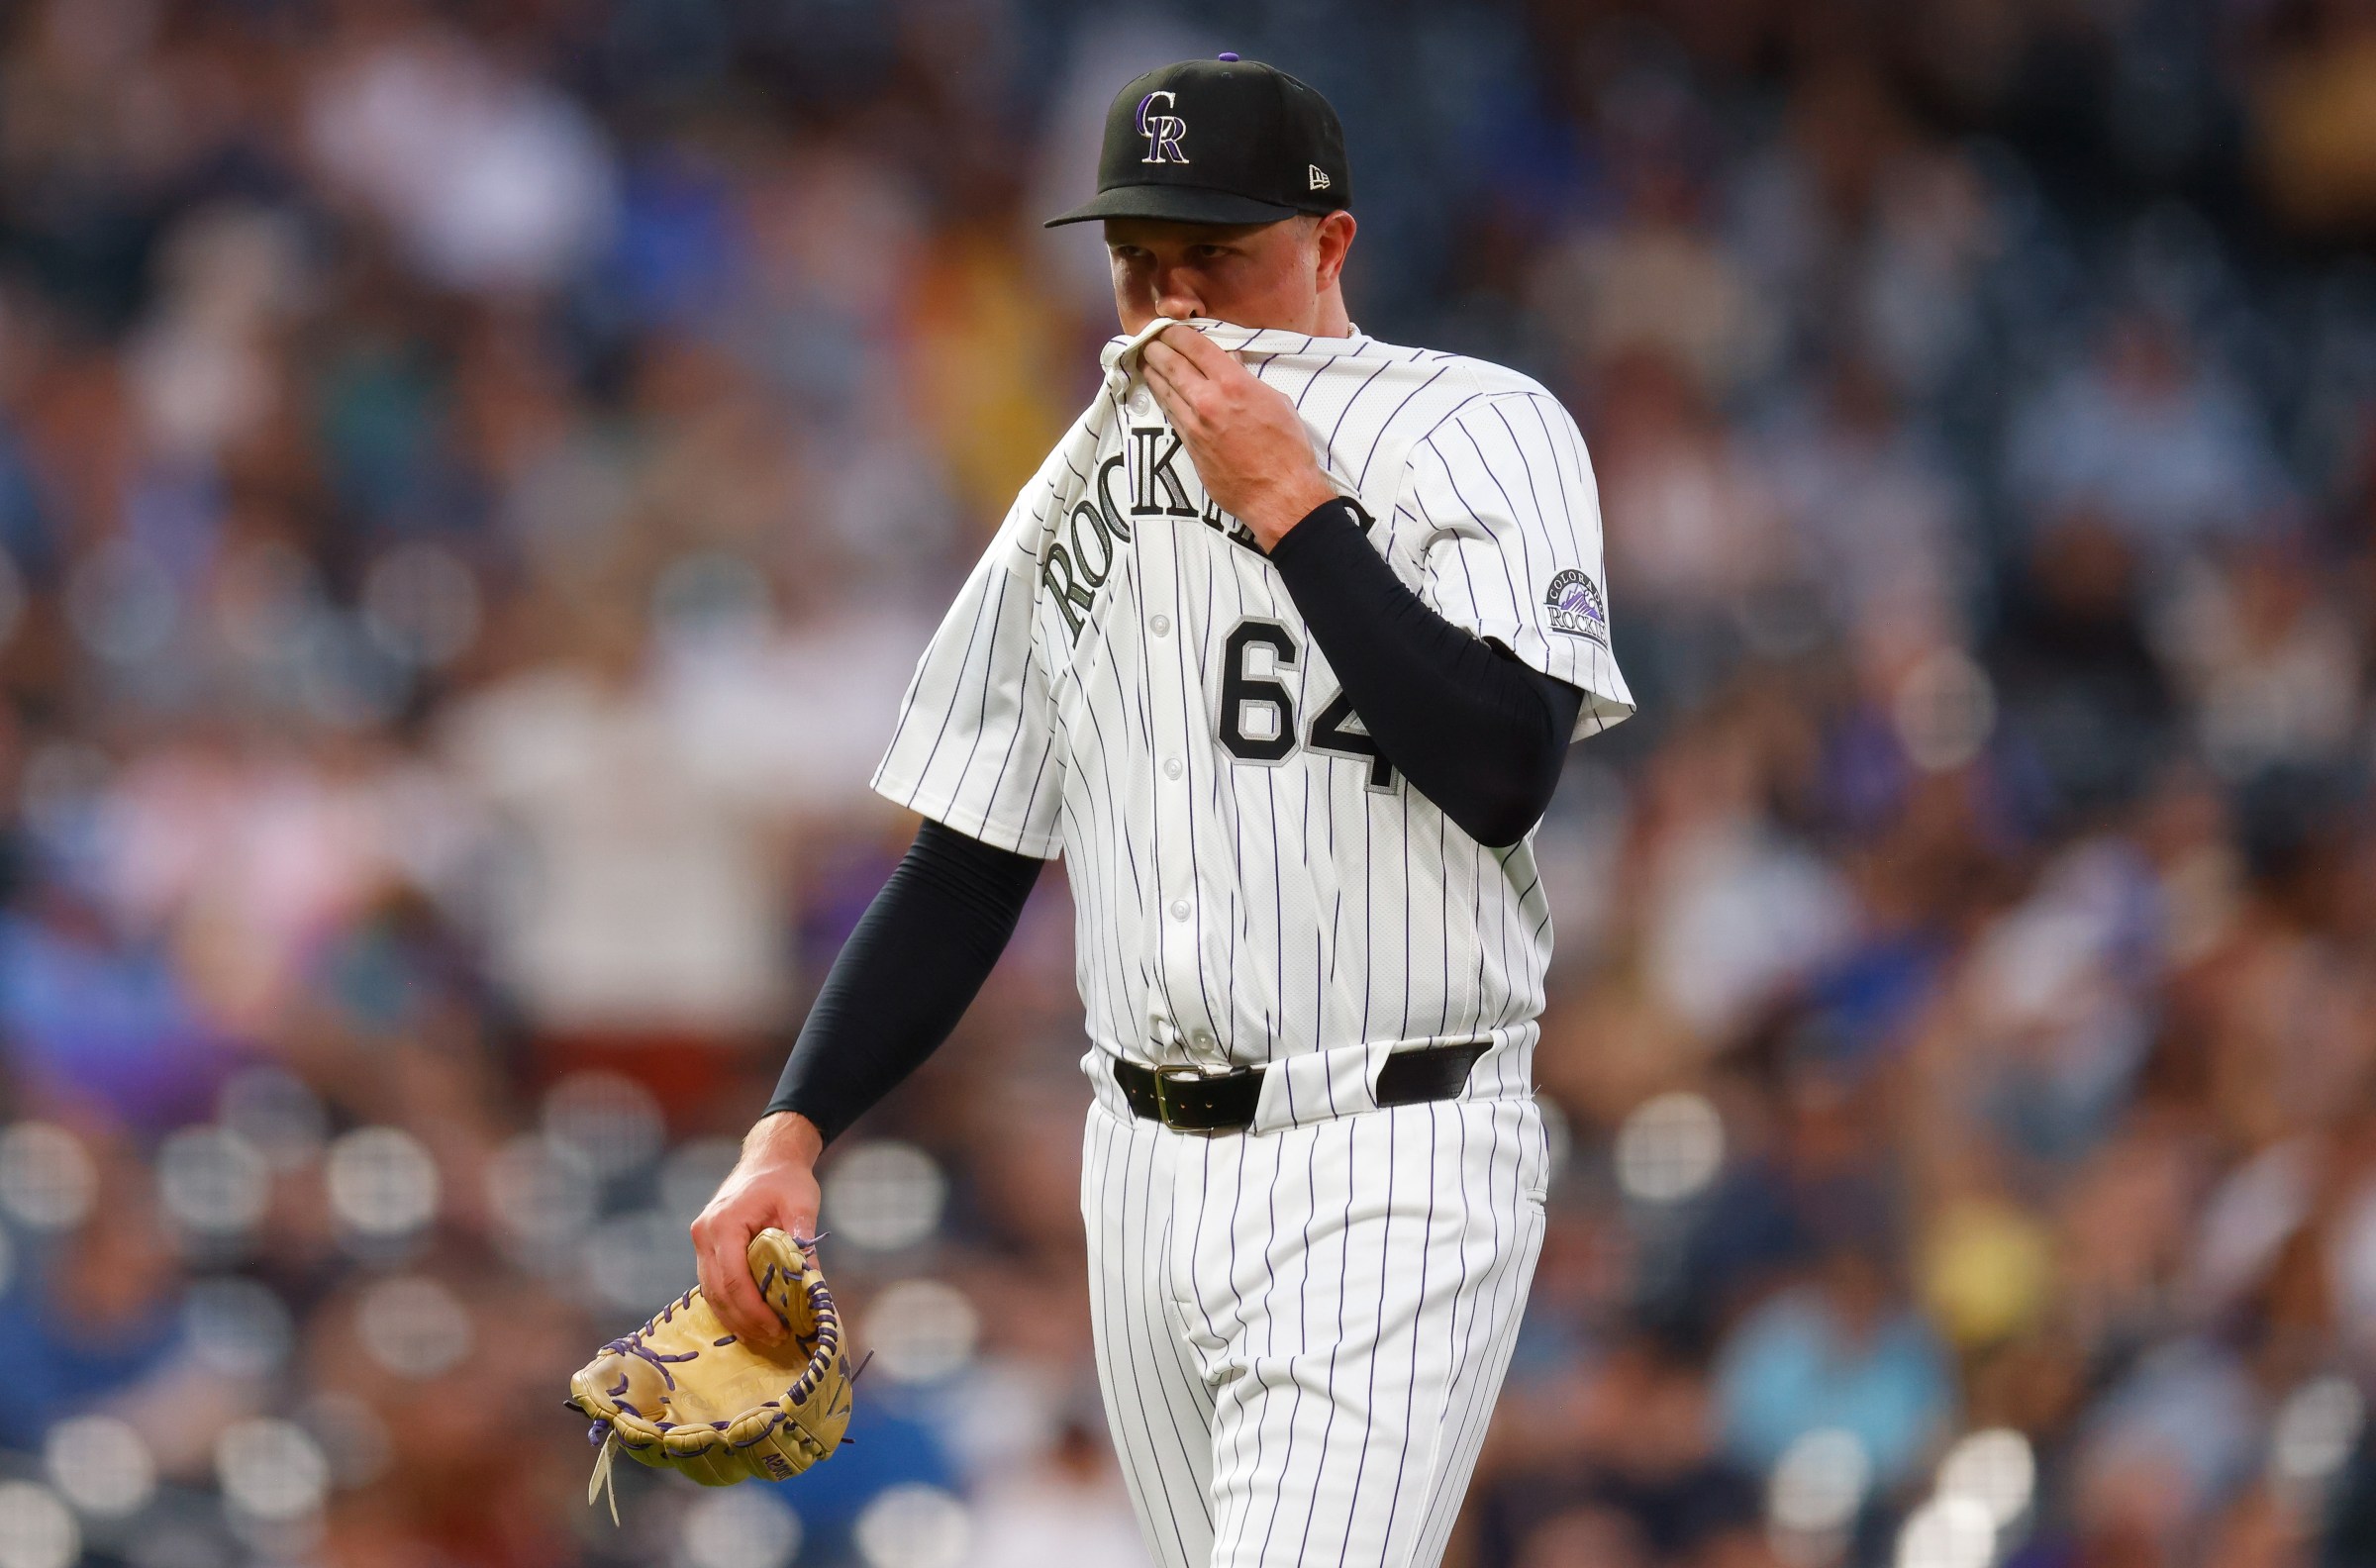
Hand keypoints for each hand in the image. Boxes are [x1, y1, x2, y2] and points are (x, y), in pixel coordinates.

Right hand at [691, 1111, 824, 1346]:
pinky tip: (752, 1318)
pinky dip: (730, 1304)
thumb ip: (802, 1241)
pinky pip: (713, 1284)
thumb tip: (813, 1285)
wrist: (767, 1158)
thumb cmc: (785, 1179)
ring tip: (766, 1334)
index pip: (734, 1280)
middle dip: (746, 1321)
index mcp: (724, 1224)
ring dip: (736, 1317)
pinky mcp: (706, 1247)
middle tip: (775, 1338)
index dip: (754, 1311)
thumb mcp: (801, 1204)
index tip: (779, 1328)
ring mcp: (701, 1242)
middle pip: (719, 1292)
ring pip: (711, 1293)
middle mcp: (704, 1235)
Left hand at [1139, 323, 1339, 548]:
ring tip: (1145, 362)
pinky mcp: (1189, 446)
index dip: (1178, 334)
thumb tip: (1230, 364)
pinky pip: (1171, 415)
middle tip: (1149, 341)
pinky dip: (1162, 399)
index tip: (1170, 328)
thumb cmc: (1287, 448)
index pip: (1195, 347)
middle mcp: (1208, 400)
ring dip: (1153, 373)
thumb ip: (1247, 380)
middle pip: (1172, 365)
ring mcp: (1195, 425)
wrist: (1278, 494)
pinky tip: (1159, 392)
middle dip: (1157, 349)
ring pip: (1165, 391)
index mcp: (1233, 383)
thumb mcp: (1276, 402)